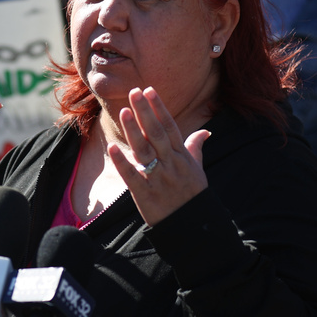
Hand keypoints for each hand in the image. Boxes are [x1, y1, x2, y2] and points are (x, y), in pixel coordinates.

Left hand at [106, 86, 209, 225]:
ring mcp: (159, 178)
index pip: (170, 127)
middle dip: (144, 112)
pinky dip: (123, 162)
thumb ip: (195, 149)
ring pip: (144, 150)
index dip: (159, 108)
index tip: (149, 90)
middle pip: (156, 133)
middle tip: (134, 92)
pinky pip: (133, 176)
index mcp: (182, 157)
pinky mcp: (146, 194)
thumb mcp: (198, 170)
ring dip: (133, 130)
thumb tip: (204, 132)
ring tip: (124, 111)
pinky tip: (113, 148)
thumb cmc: (193, 196)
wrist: (192, 226)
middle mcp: (171, 164)